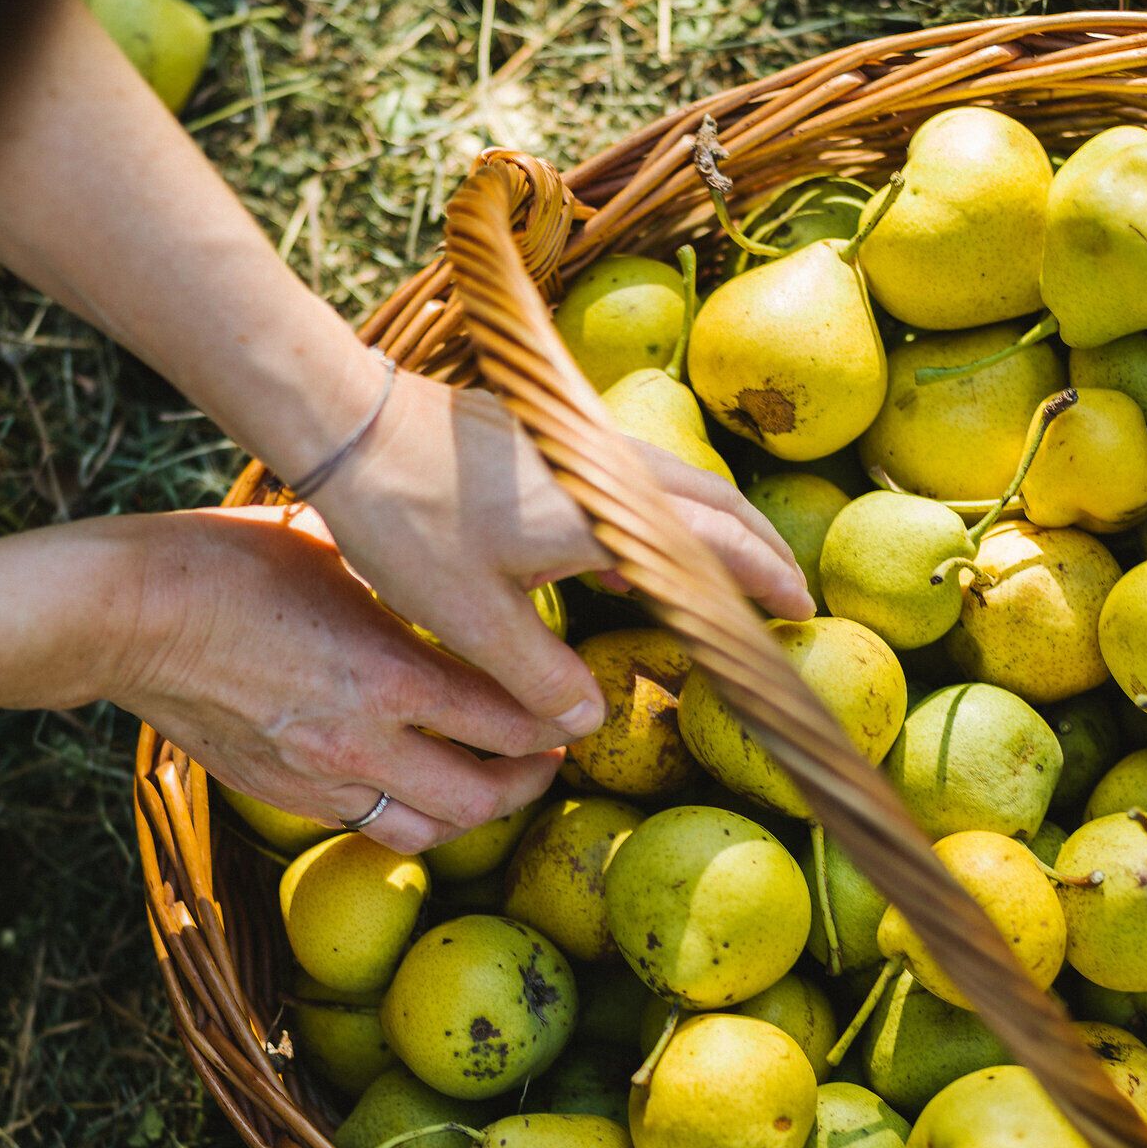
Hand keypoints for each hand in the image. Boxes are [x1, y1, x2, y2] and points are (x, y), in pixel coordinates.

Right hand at [110, 505, 566, 852]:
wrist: (125, 615)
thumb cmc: (226, 561)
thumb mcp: (337, 553)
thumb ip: (406, 588)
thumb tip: (455, 578)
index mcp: (389, 671)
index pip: (511, 721)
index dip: (558, 721)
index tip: (575, 708)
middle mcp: (363, 740)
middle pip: (482, 797)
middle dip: (530, 780)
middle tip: (549, 754)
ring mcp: (320, 778)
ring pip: (428, 830)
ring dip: (472, 813)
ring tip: (490, 783)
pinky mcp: (283, 794)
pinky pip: (368, 824)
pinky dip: (407, 813)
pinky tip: (415, 783)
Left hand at [313, 367, 813, 734]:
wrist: (347, 425)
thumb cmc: (406, 518)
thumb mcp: (470, 618)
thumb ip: (537, 677)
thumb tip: (588, 722)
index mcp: (602, 515)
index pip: (715, 547)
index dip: (763, 580)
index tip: (799, 611)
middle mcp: (605, 471)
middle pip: (712, 504)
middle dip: (755, 548)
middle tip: (786, 591)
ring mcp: (576, 447)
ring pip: (671, 487)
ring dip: (707, 530)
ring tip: (723, 582)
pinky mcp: (545, 439)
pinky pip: (627, 481)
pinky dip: (654, 517)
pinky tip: (625, 562)